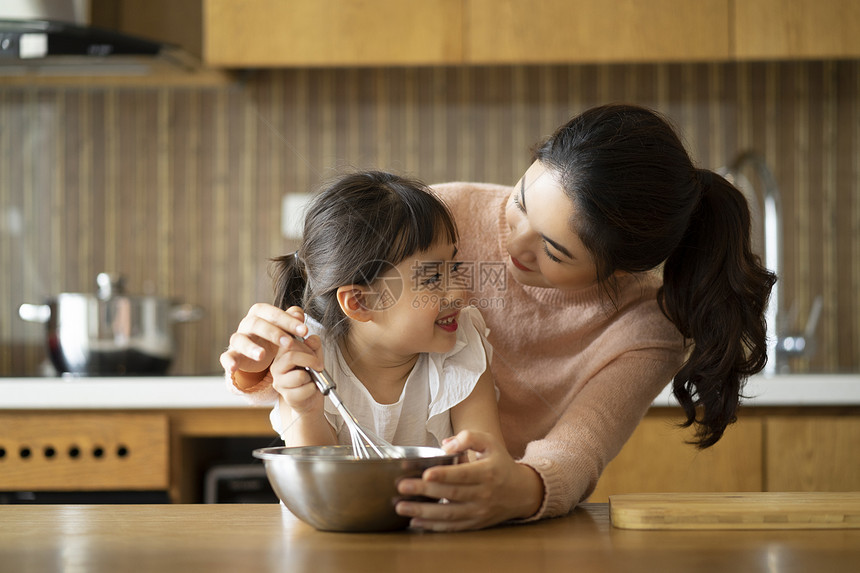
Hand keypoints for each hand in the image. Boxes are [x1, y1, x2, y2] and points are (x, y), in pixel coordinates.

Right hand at [220, 304, 312, 384]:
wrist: (262, 353)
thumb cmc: (275, 336)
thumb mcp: (286, 328)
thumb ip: (292, 320)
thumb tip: (299, 314)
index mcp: (260, 313)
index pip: (272, 313)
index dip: (288, 321)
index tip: (304, 331)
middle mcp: (247, 323)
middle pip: (256, 324)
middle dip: (274, 333)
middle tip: (290, 343)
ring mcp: (238, 339)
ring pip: (240, 339)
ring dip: (251, 347)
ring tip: (263, 355)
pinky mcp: (232, 354)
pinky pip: (226, 357)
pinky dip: (228, 362)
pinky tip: (233, 368)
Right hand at [270, 332, 325, 414]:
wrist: (311, 399)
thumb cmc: (312, 375)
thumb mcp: (316, 356)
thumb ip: (314, 345)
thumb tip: (310, 339)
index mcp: (281, 355)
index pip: (289, 343)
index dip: (305, 346)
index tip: (314, 353)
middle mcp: (276, 367)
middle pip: (291, 357)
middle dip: (310, 360)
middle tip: (319, 366)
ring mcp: (279, 383)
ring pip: (299, 376)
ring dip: (312, 377)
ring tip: (311, 380)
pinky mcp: (287, 396)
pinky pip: (305, 389)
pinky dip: (313, 389)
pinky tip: (309, 390)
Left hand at [394, 430, 543, 530]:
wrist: (521, 492)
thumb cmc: (499, 463)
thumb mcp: (490, 443)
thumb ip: (469, 438)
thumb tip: (446, 445)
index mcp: (487, 472)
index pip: (464, 474)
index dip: (444, 475)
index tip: (425, 474)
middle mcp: (484, 494)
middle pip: (451, 494)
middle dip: (425, 491)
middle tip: (402, 487)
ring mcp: (479, 512)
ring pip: (449, 515)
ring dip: (423, 512)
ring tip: (401, 506)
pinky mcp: (475, 524)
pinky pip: (452, 527)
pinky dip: (433, 526)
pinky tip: (415, 522)